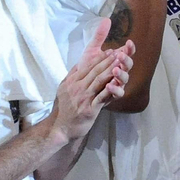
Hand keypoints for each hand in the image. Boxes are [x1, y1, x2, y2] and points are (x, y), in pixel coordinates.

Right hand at [50, 18, 132, 140]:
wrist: (59, 128)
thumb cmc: (63, 108)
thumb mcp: (63, 88)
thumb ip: (72, 75)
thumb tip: (79, 62)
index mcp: (71, 82)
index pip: (87, 66)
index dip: (100, 58)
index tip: (110, 51)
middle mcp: (77, 88)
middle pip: (95, 71)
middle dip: (108, 61)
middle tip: (119, 52)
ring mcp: (83, 98)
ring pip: (99, 81)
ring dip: (110, 70)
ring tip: (120, 62)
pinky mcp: (89, 109)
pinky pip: (101, 97)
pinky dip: (109, 90)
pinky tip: (116, 83)